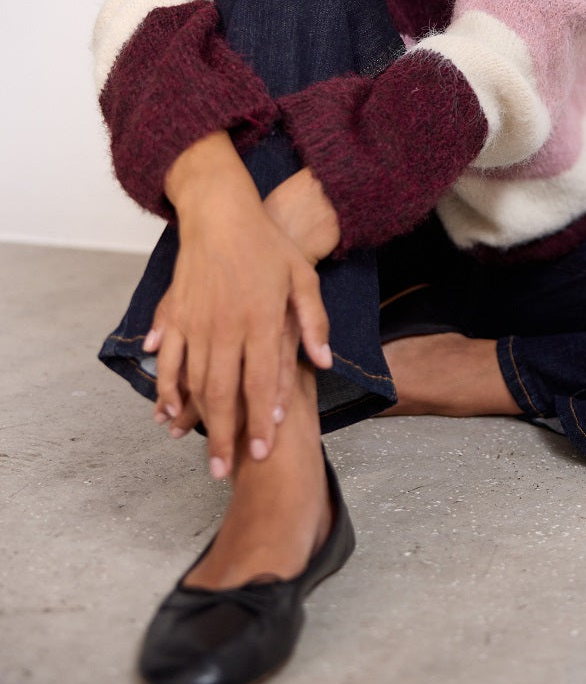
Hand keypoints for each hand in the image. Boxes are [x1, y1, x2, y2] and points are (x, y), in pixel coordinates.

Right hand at [144, 132, 331, 477]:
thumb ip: (313, 322)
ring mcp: (197, 322)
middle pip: (223, 393)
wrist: (220, 212)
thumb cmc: (267, 244)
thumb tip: (323, 362)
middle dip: (224, 436)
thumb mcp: (303, 277)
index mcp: (260, 320)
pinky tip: (165, 411)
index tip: (261, 454)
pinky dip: (164, 388)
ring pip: (192, 382)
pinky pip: (167, 360)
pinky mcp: (176, 314)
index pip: (262, 383)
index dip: (261, 422)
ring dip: (193, 419)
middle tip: (222, 472)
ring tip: (196, 449)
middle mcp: (226, 327)